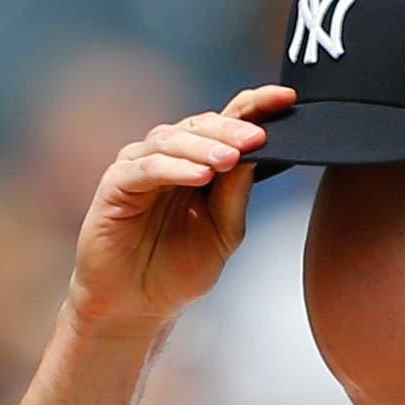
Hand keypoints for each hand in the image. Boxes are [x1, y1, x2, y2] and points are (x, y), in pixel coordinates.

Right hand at [65, 83, 295, 336]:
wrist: (137, 306)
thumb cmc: (178, 269)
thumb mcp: (223, 231)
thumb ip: (236, 194)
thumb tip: (258, 154)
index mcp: (199, 162)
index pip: (228, 122)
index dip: (256, 105)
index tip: (288, 98)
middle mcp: (169, 156)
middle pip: (201, 125)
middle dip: (232, 129)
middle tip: (258, 138)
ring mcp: (140, 166)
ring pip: (172, 140)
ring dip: (204, 147)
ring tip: (230, 158)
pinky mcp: (116, 184)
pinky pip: (146, 168)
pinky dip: (173, 168)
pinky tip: (199, 175)